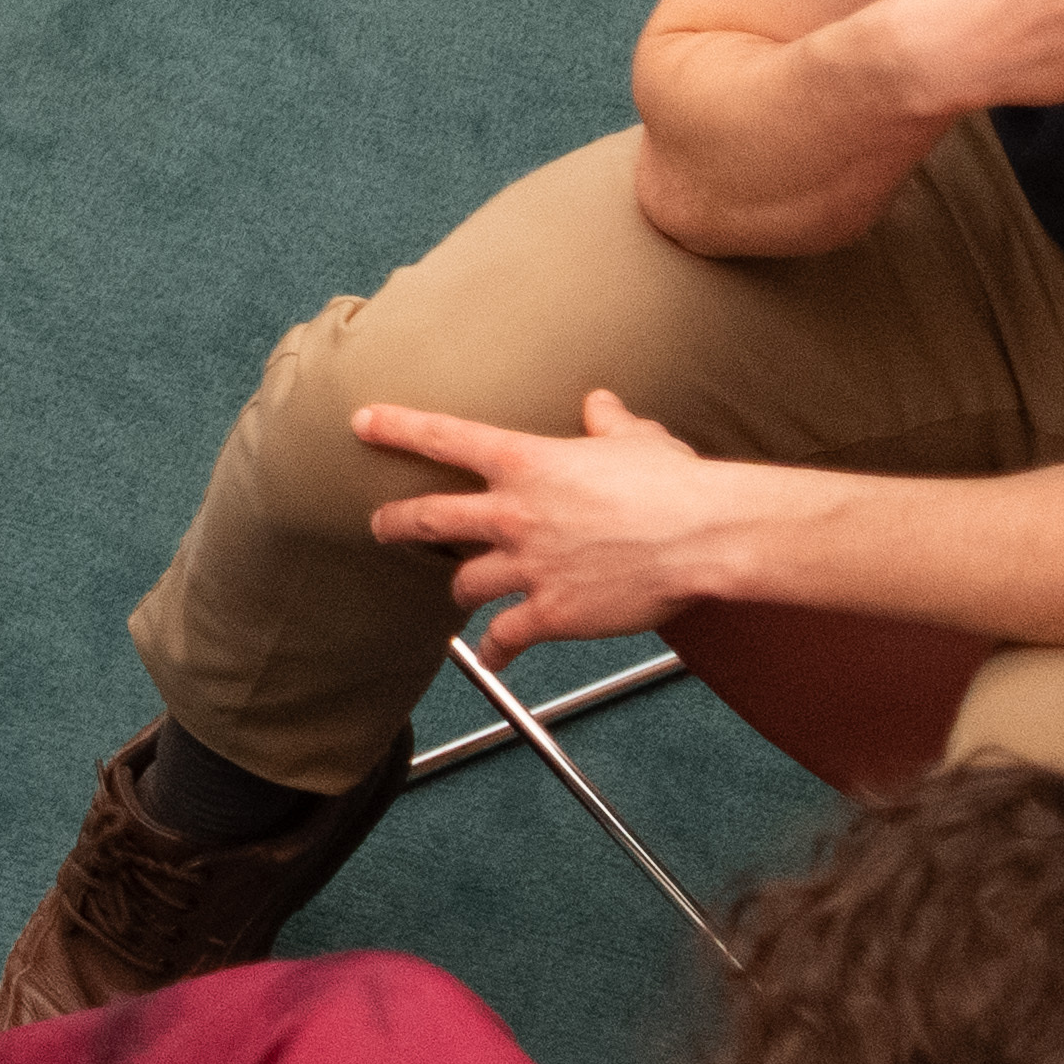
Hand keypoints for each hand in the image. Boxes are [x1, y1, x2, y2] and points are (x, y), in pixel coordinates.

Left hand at [354, 385, 754, 656]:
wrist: (703, 537)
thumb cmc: (675, 483)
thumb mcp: (637, 439)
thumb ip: (607, 421)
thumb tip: (599, 403)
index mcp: (524, 461)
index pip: (442, 436)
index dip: (396, 428)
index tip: (360, 423)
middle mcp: (512, 512)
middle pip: (428, 518)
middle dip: (396, 523)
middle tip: (380, 526)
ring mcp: (527, 565)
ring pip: (464, 582)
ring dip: (457, 590)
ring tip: (454, 596)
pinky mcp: (552, 612)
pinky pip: (507, 637)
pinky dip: (496, 651)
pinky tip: (494, 660)